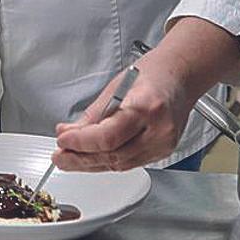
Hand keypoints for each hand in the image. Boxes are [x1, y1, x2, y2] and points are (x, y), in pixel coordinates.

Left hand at [51, 51, 195, 171]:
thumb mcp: (115, 87)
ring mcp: (163, 144)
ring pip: (120, 165)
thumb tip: (68, 133)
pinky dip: (107, 162)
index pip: (108, 137)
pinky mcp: (162, 152)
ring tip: (69, 158)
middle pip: (113, 156)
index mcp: (147, 107)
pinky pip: (129, 163)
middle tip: (60, 156)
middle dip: (81, 158)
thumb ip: (92, 115)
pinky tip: (92, 158)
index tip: (62, 140)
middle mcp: (159, 130)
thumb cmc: (152, 74)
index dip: (81, 143)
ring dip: (91, 164)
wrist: (180, 76)